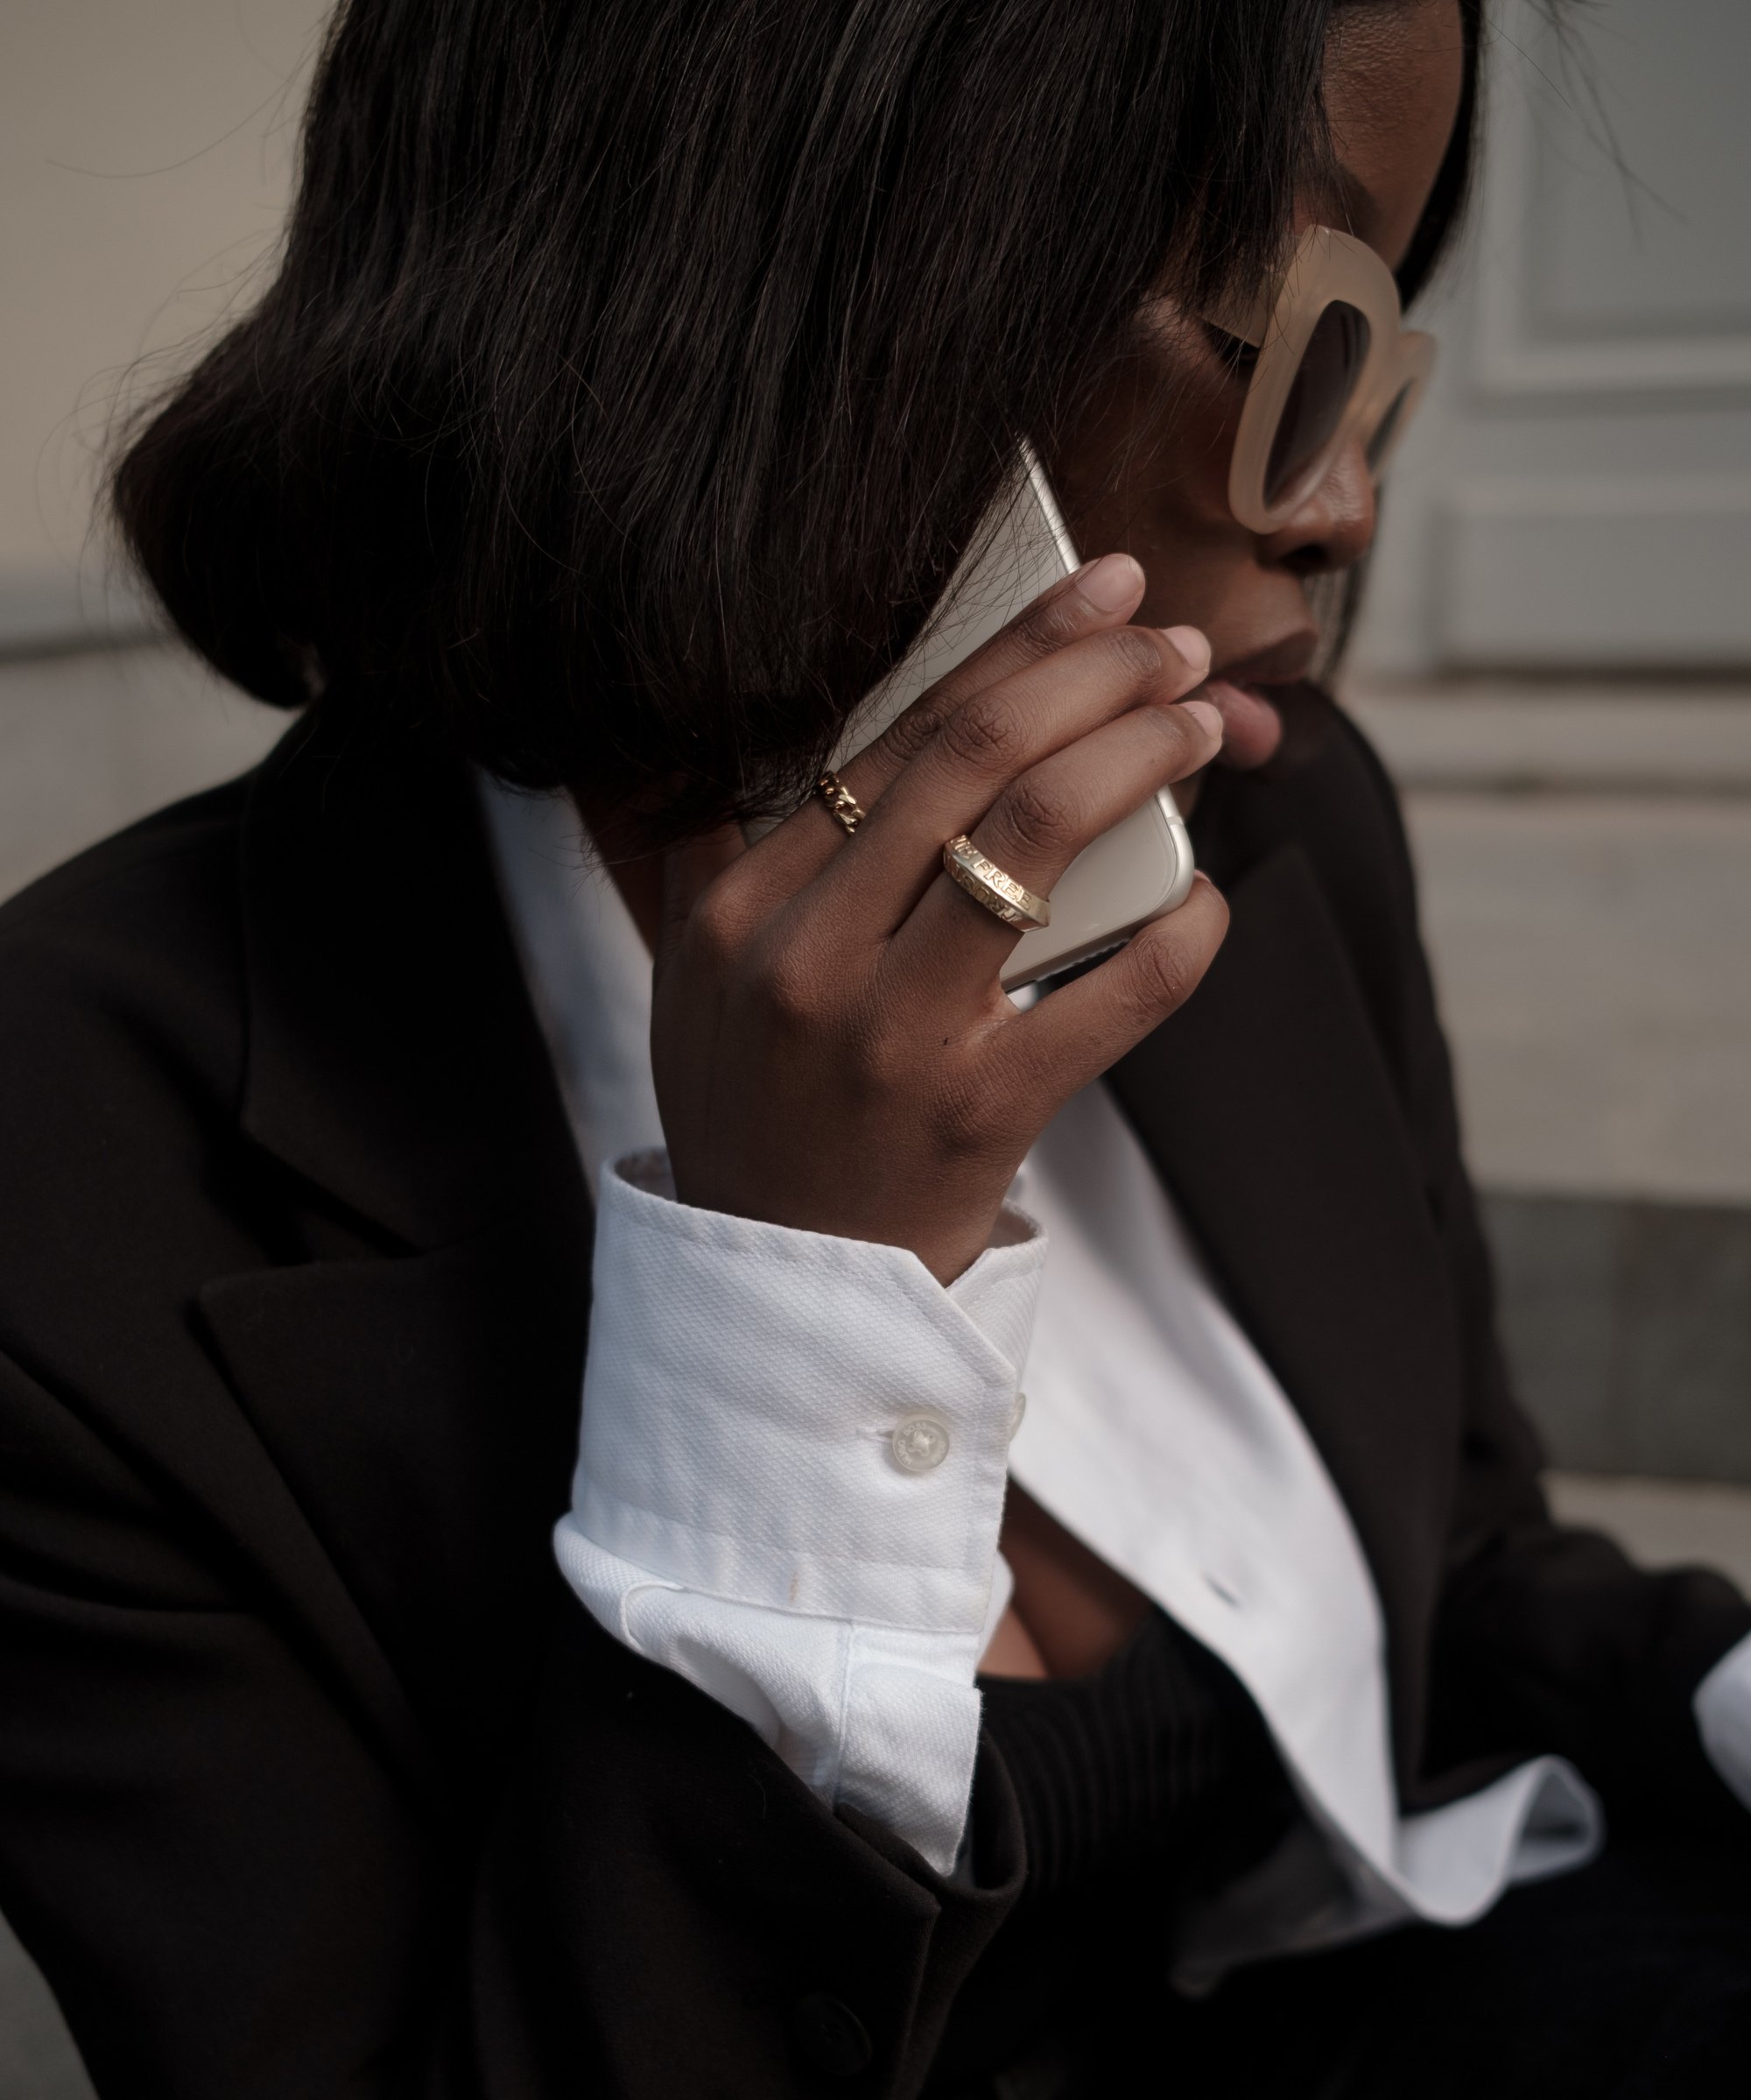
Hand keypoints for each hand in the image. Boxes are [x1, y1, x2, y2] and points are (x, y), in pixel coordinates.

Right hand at [650, 555, 1227, 1284]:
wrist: (785, 1289)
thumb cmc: (759, 1120)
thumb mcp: (696, 984)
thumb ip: (721, 855)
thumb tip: (776, 733)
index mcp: (744, 908)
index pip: (896, 732)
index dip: (1014, 645)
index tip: (1094, 596)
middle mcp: (813, 957)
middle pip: (976, 754)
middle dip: (1096, 671)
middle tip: (1168, 642)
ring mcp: (899, 1035)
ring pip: (1042, 836)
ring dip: (1140, 753)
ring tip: (1195, 720)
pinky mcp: (985, 1110)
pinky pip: (1117, 988)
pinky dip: (1183, 925)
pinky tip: (1204, 893)